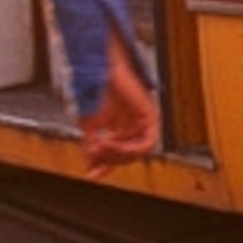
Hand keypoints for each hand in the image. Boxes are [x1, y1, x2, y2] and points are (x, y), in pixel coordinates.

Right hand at [81, 44, 160, 169]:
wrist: (100, 69)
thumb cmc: (96, 89)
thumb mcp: (90, 125)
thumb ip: (93, 147)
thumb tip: (91, 167)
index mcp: (122, 126)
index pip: (119, 154)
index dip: (108, 165)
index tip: (95, 172)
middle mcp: (135, 125)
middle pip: (129, 155)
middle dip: (111, 159)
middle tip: (96, 154)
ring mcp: (144, 120)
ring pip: (139, 152)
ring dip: (120, 154)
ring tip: (103, 147)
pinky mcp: (151, 115)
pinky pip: (148, 142)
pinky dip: (132, 148)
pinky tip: (116, 144)